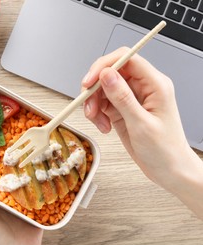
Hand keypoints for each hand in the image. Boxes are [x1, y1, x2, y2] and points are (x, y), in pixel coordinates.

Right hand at [81, 47, 202, 217]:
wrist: (170, 170)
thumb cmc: (165, 150)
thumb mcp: (141, 124)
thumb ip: (122, 98)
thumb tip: (107, 75)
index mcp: (155, 85)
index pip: (126, 59)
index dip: (104, 66)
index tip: (89, 82)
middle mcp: (143, 88)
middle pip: (110, 73)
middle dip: (95, 89)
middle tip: (89, 107)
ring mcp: (132, 98)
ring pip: (103, 89)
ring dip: (94, 104)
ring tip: (97, 121)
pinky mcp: (123, 109)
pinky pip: (103, 103)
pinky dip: (97, 114)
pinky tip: (103, 126)